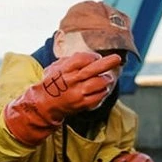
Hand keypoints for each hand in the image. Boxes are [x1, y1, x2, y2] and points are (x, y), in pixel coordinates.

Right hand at [4, 52, 121, 144]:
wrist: (44, 105)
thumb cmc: (52, 83)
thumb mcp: (55, 68)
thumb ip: (70, 60)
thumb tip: (91, 56)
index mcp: (64, 70)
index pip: (82, 59)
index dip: (92, 57)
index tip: (95, 57)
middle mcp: (71, 82)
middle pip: (92, 70)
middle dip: (107, 63)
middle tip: (117, 59)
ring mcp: (77, 94)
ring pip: (99, 84)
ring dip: (106, 79)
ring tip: (106, 78)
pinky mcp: (82, 104)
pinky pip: (99, 97)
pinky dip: (103, 91)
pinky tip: (102, 89)